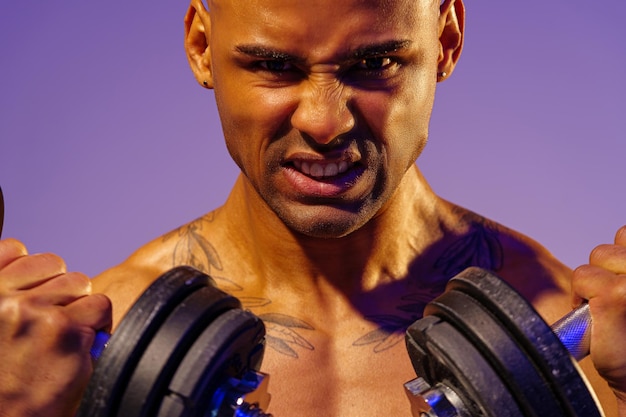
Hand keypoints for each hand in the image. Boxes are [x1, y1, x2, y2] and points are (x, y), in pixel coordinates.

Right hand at [0, 238, 111, 416]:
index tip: (35, 291)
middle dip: (59, 290)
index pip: (14, 249)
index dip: (33, 271)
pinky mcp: (65, 328)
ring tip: (62, 337)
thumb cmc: (2, 377)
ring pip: (79, 283)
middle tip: (49, 325)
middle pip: (54, 265)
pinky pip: (99, 306)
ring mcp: (34, 311)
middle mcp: (2, 299)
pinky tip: (78, 345)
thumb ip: (7, 291)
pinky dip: (97, 324)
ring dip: (79, 307)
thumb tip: (27, 259)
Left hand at [572, 226, 625, 400]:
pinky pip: (583, 278)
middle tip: (614, 299)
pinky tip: (598, 316)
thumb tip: (617, 241)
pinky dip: (581, 295)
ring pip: (596, 258)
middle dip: (603, 269)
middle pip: (609, 247)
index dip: (619, 255)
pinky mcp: (618, 296)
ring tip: (608, 307)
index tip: (620, 279)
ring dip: (593, 281)